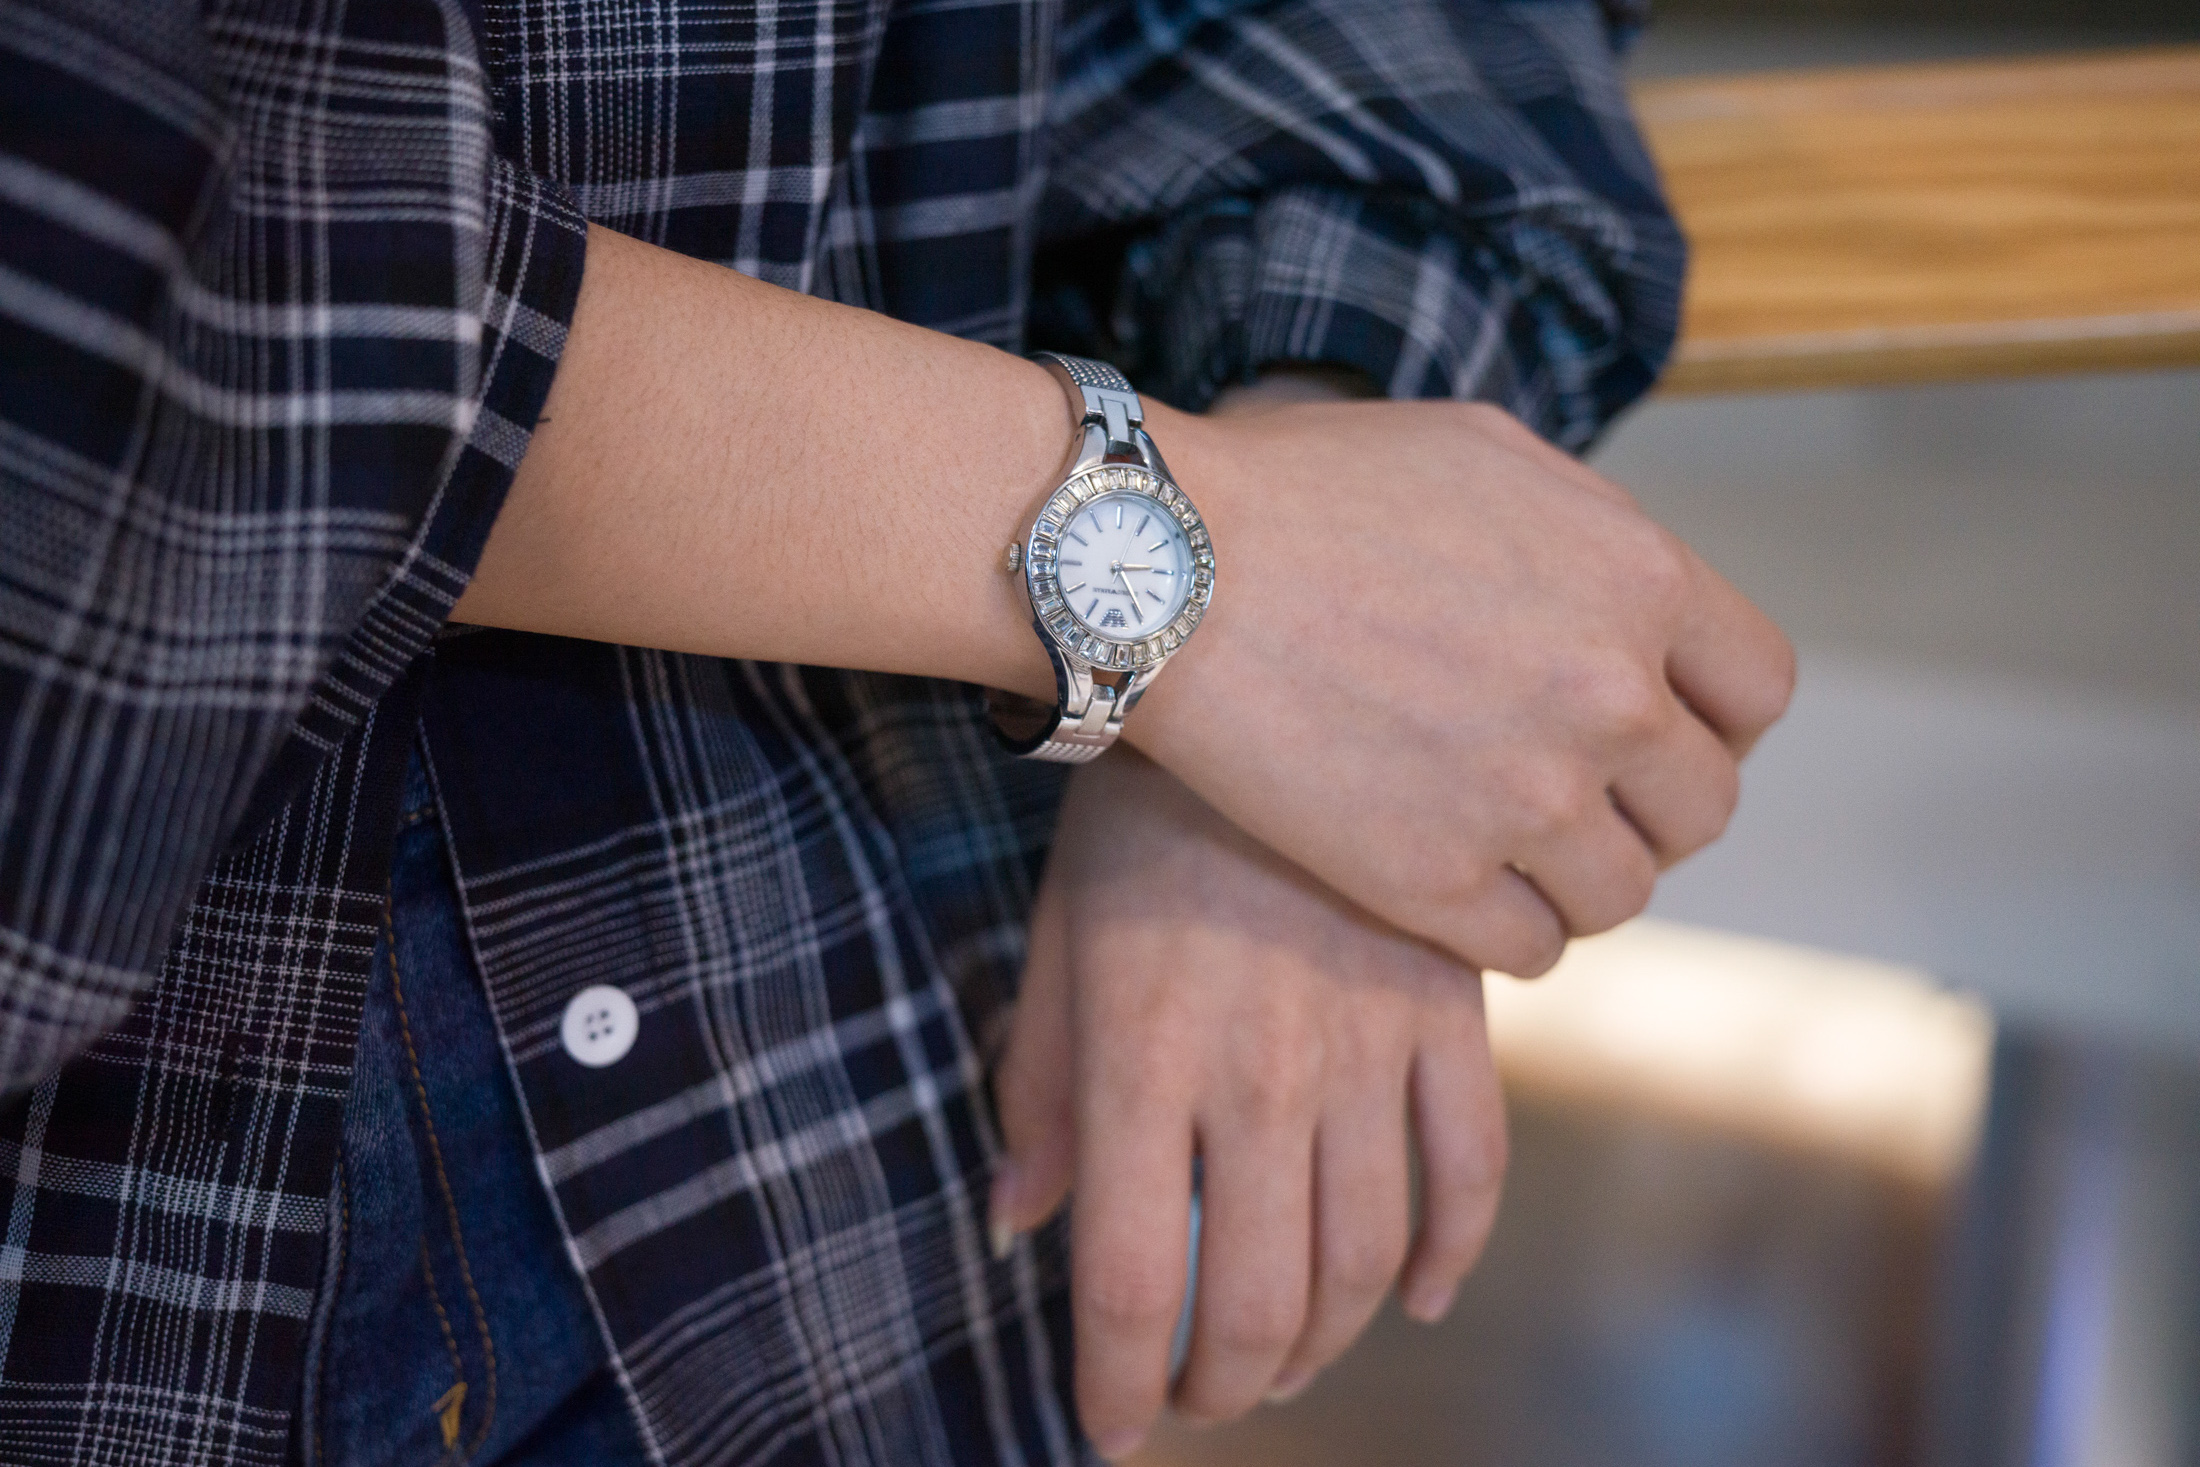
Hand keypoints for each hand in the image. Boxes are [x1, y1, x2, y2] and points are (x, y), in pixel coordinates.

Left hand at [990, 752, 1506, 1459]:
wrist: (1259, 660)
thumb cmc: (1136, 811)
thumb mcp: (1061, 938)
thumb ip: (1044, 1089)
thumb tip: (1020, 1222)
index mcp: (1146, 1064)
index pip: (1134, 1280)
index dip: (1120, 1382)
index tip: (1111, 1427)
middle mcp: (1261, 1078)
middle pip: (1261, 1301)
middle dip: (1223, 1381)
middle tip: (1200, 1394)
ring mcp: (1369, 1048)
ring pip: (1368, 1258)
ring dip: (1326, 1341)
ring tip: (1285, 1356)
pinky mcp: (1449, 1012)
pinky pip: (1470, 1168)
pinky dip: (1451, 1254)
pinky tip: (1415, 1294)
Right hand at [1132, 394, 1795, 977]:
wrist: (1168, 569)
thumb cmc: (1309, 491)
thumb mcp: (1485, 455)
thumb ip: (1592, 530)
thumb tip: (1638, 596)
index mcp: (1639, 580)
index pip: (1756, 691)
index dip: (1712, 717)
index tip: (1658, 727)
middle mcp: (1608, 698)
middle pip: (1703, 807)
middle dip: (1650, 805)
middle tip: (1577, 795)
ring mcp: (1527, 800)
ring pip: (1623, 893)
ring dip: (1581, 876)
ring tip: (1515, 847)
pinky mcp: (1436, 881)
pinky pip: (1532, 948)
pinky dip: (1510, 928)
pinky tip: (1460, 887)